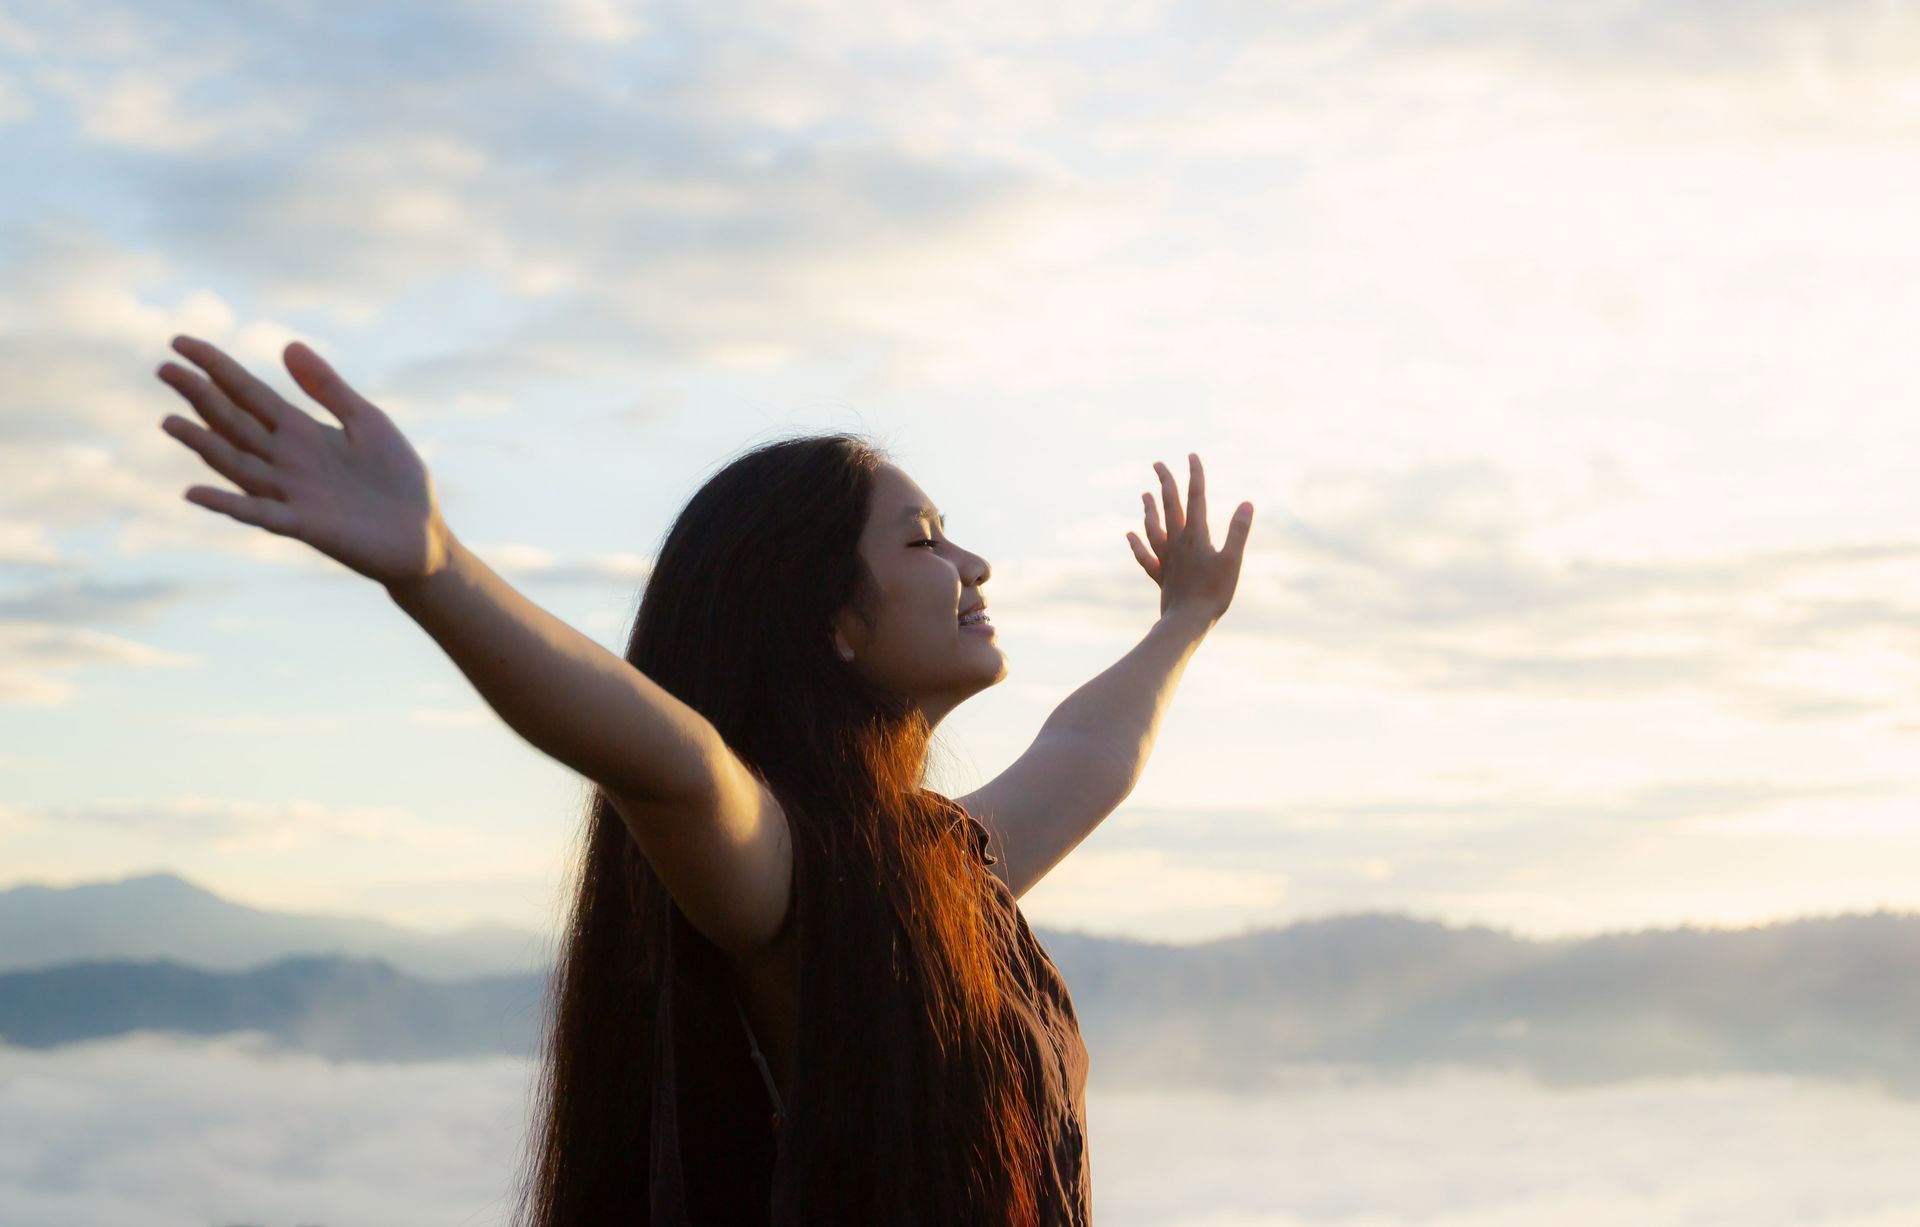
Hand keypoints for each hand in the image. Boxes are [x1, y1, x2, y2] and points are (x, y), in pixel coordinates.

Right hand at [155, 335, 451, 586]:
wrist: (423, 536)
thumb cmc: (397, 479)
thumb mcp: (367, 421)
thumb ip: (328, 388)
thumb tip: (287, 344)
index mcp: (301, 432)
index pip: (248, 393)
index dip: (216, 367)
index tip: (180, 342)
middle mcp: (287, 460)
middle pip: (234, 422)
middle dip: (200, 395)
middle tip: (163, 367)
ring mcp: (291, 493)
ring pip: (237, 464)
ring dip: (203, 445)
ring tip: (169, 421)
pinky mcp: (305, 525)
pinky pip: (259, 514)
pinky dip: (227, 505)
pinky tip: (193, 492)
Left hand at [1125, 452, 1253, 623]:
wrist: (1187, 621)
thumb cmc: (1213, 593)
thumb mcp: (1232, 560)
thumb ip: (1238, 531)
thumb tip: (1247, 503)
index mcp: (1196, 535)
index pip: (1196, 498)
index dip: (1195, 475)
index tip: (1191, 456)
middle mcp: (1177, 542)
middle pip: (1169, 506)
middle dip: (1165, 482)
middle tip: (1157, 463)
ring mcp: (1166, 558)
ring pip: (1153, 527)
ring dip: (1149, 509)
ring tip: (1144, 495)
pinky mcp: (1160, 575)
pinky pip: (1145, 556)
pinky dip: (1136, 544)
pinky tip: (1129, 535)